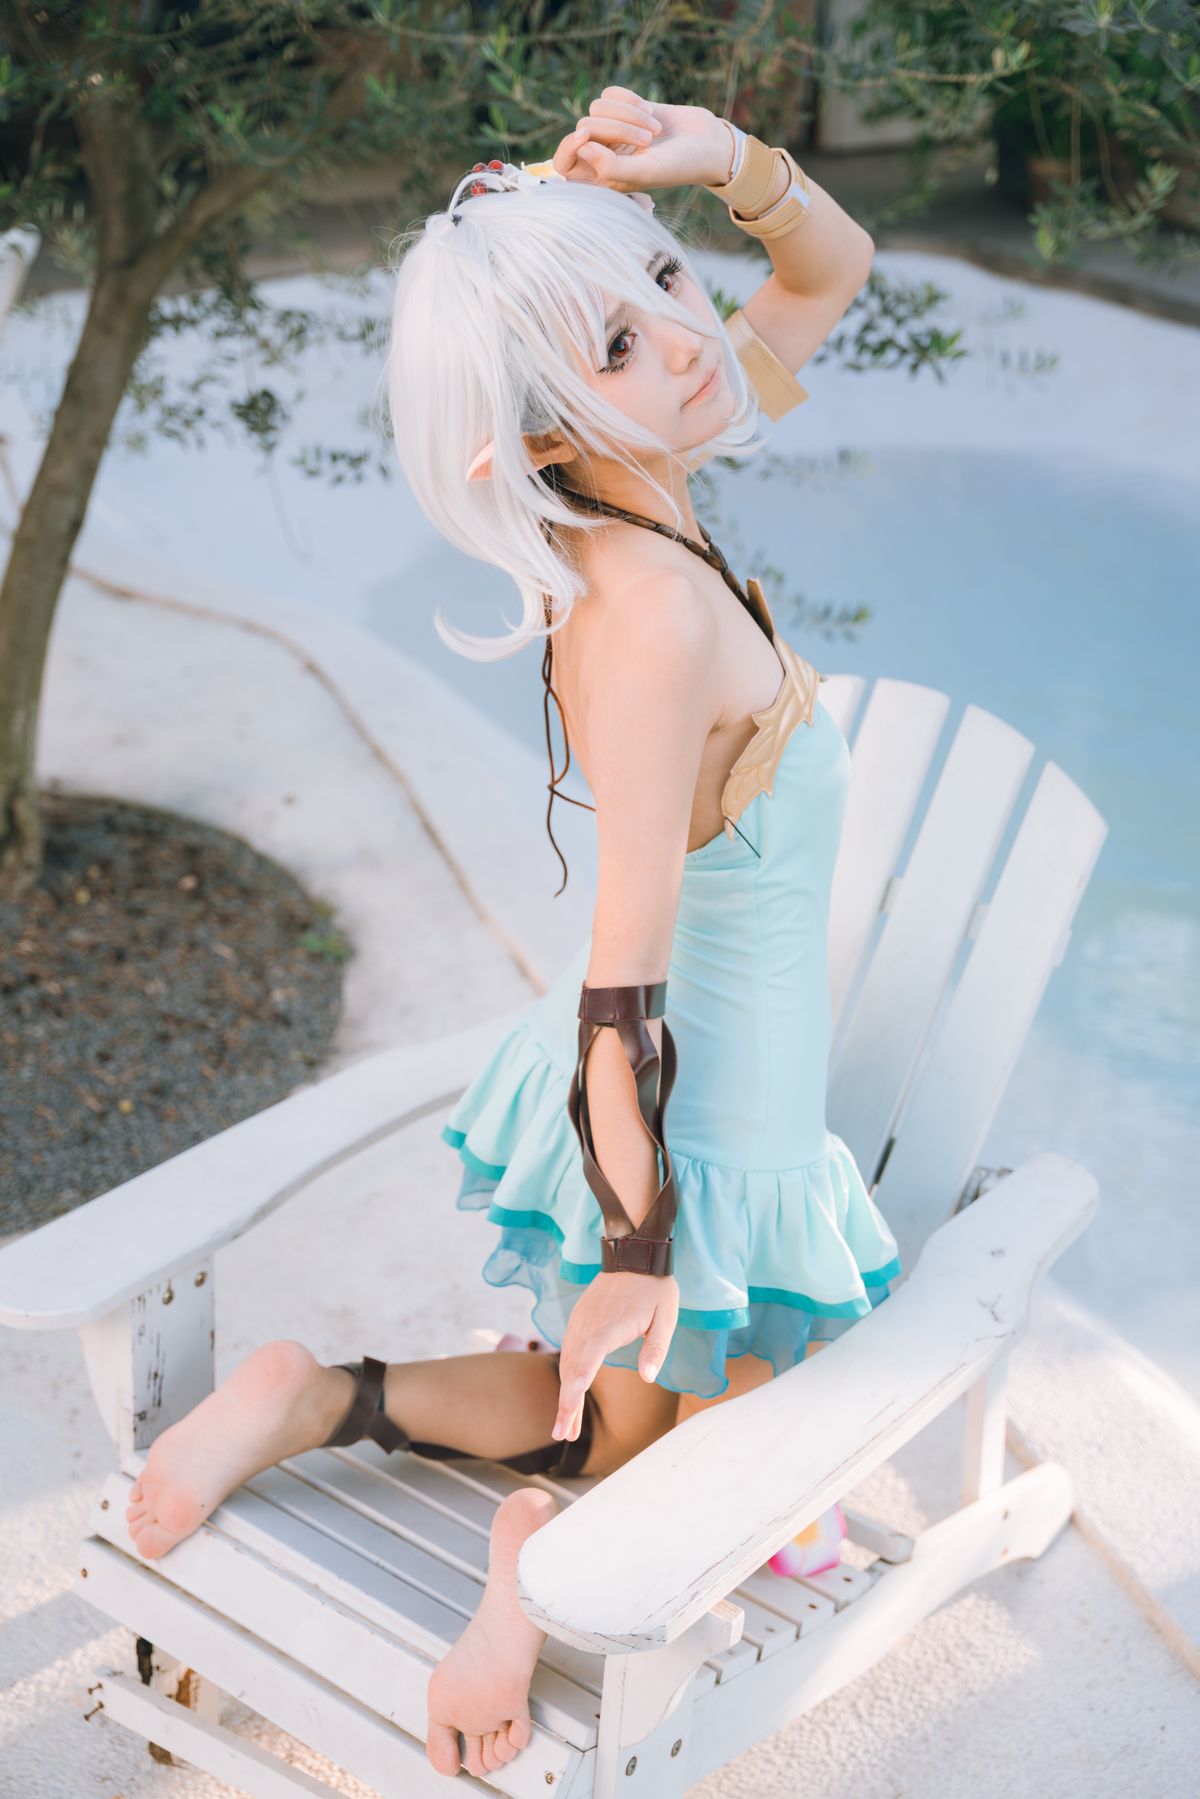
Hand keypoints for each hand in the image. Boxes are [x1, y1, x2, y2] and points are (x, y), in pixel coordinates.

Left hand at [551, 86, 732, 194]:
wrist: (706, 143)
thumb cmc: (678, 166)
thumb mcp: (644, 173)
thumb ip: (609, 167)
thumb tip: (582, 143)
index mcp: (601, 179)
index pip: (564, 164)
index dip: (569, 147)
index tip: (587, 137)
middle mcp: (603, 154)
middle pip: (585, 126)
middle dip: (616, 128)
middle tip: (647, 142)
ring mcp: (613, 129)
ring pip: (597, 106)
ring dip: (628, 114)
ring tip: (654, 131)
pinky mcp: (624, 107)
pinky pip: (611, 92)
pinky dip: (631, 99)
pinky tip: (651, 112)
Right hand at [552, 1267, 679, 1442]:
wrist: (634, 1253)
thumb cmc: (655, 1290)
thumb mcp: (666, 1318)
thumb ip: (656, 1349)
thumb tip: (647, 1378)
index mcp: (612, 1324)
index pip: (590, 1356)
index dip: (578, 1382)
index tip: (568, 1407)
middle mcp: (590, 1324)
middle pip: (574, 1367)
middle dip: (567, 1403)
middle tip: (562, 1435)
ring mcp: (581, 1321)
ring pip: (568, 1362)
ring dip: (566, 1394)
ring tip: (567, 1426)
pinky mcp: (579, 1320)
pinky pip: (569, 1351)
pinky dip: (568, 1376)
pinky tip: (571, 1395)